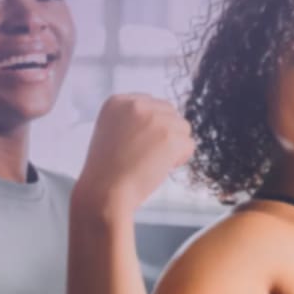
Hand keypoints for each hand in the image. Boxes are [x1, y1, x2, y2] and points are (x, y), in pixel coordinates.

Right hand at [75, 94, 194, 215]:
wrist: (104, 191)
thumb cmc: (105, 170)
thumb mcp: (109, 132)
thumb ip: (131, 121)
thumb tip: (159, 124)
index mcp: (117, 102)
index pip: (150, 103)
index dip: (150, 126)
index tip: (139, 143)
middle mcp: (137, 105)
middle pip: (169, 112)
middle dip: (164, 133)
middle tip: (147, 155)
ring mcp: (155, 119)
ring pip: (182, 128)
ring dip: (173, 146)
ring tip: (151, 162)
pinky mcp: (171, 137)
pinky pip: (189, 145)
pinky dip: (179, 159)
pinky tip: (159, 168)